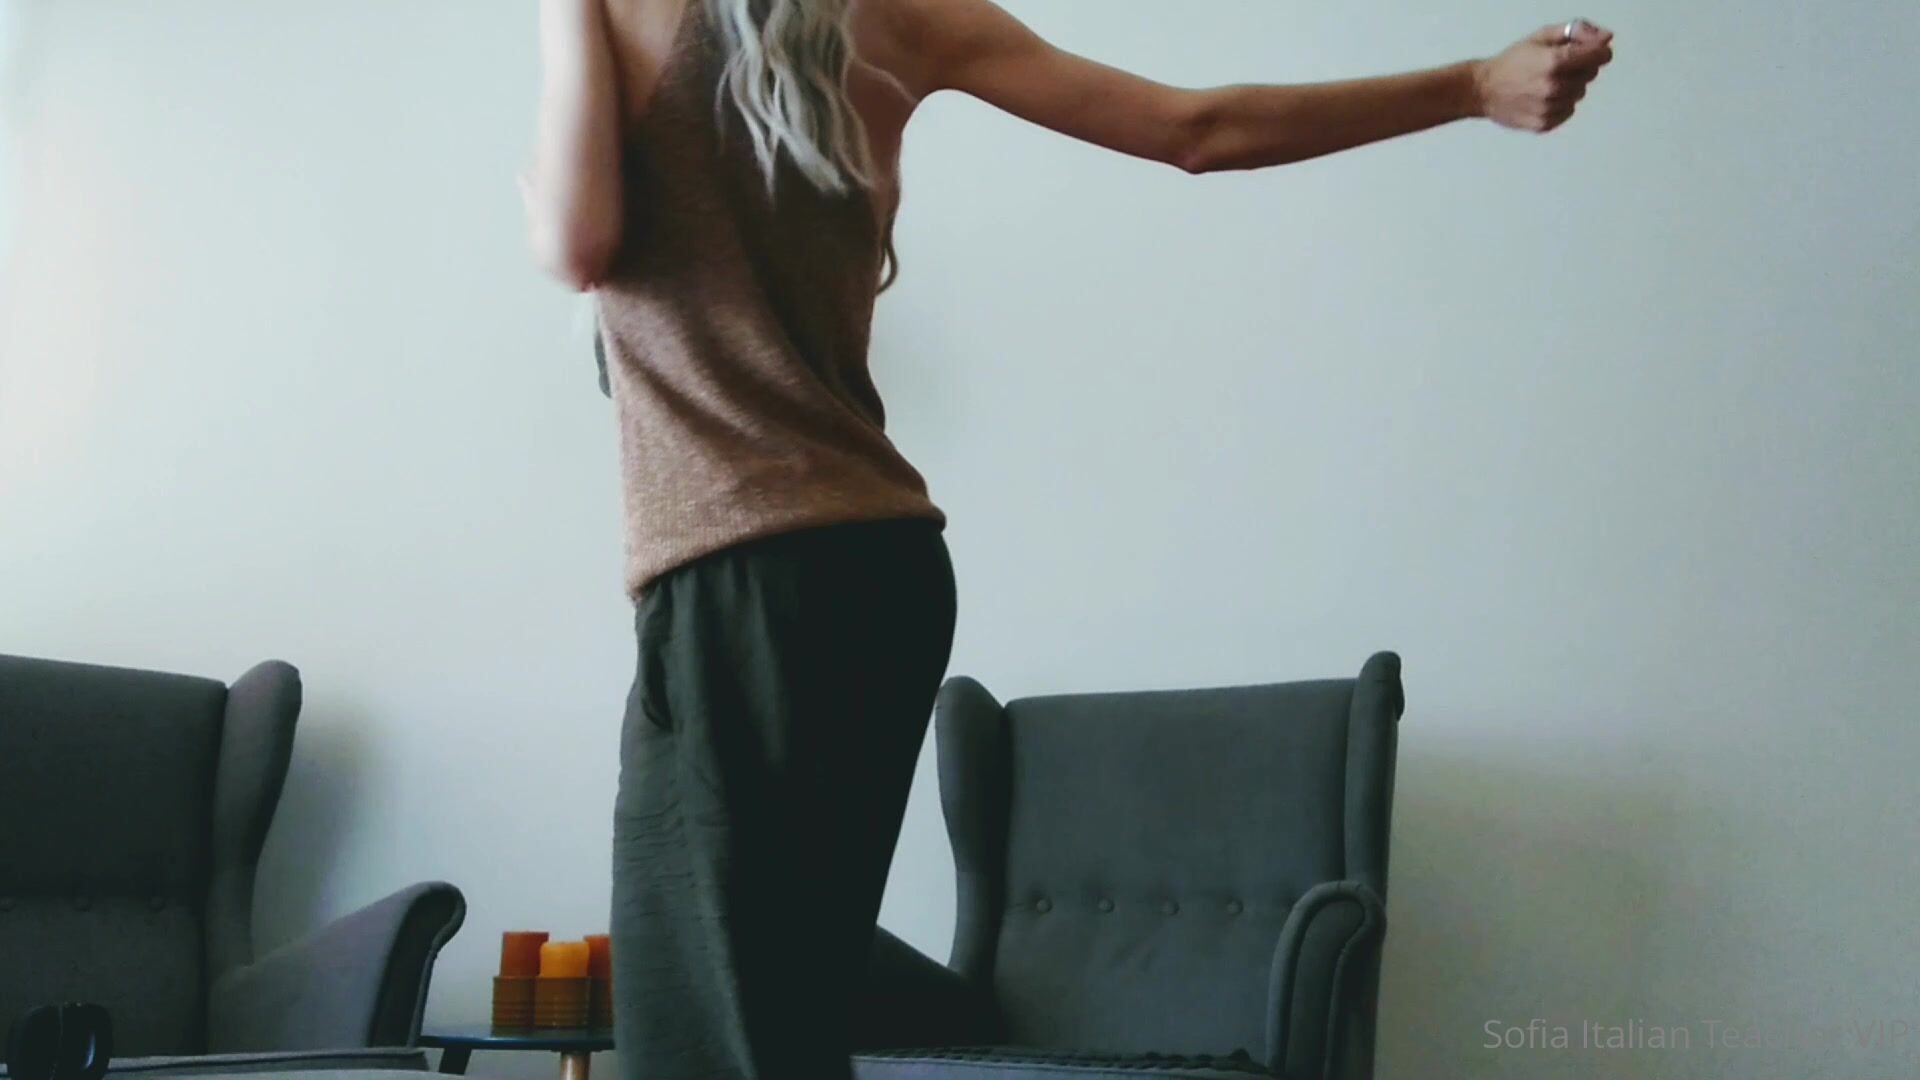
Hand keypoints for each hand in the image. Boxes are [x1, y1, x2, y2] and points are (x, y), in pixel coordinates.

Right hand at [1474, 21, 1614, 132]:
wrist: (1482, 90)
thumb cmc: (1512, 61)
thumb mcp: (1541, 37)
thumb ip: (1577, 32)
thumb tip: (1607, 38)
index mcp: (1555, 61)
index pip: (1599, 56)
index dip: (1598, 51)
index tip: (1592, 51)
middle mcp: (1555, 87)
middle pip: (1590, 75)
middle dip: (1580, 68)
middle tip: (1557, 66)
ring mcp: (1550, 108)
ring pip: (1579, 94)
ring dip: (1569, 87)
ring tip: (1545, 83)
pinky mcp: (1544, 124)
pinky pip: (1567, 111)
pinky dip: (1560, 104)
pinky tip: (1541, 98)